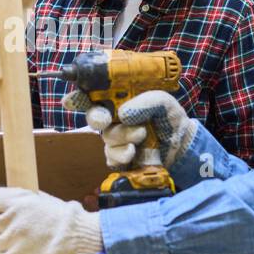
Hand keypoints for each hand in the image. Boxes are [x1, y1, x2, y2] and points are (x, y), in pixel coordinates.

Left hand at [0, 187, 103, 253]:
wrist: (83, 243)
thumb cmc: (71, 221)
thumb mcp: (48, 201)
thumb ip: (28, 201)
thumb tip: (16, 202)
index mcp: (19, 203)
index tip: (3, 211)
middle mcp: (12, 222)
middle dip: (5, 226)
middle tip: (21, 231)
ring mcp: (13, 244)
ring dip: (8, 244)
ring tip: (26, 245)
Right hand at [63, 89, 195, 169]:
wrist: (182, 145)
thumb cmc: (170, 118)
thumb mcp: (163, 102)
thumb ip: (147, 101)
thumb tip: (124, 114)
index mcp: (120, 100)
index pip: (93, 96)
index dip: (78, 97)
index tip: (71, 100)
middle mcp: (115, 118)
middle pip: (94, 117)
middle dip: (96, 117)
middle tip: (105, 119)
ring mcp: (117, 139)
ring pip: (107, 138)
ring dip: (122, 136)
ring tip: (141, 135)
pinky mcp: (121, 157)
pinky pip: (111, 158)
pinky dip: (121, 156)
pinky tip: (133, 153)